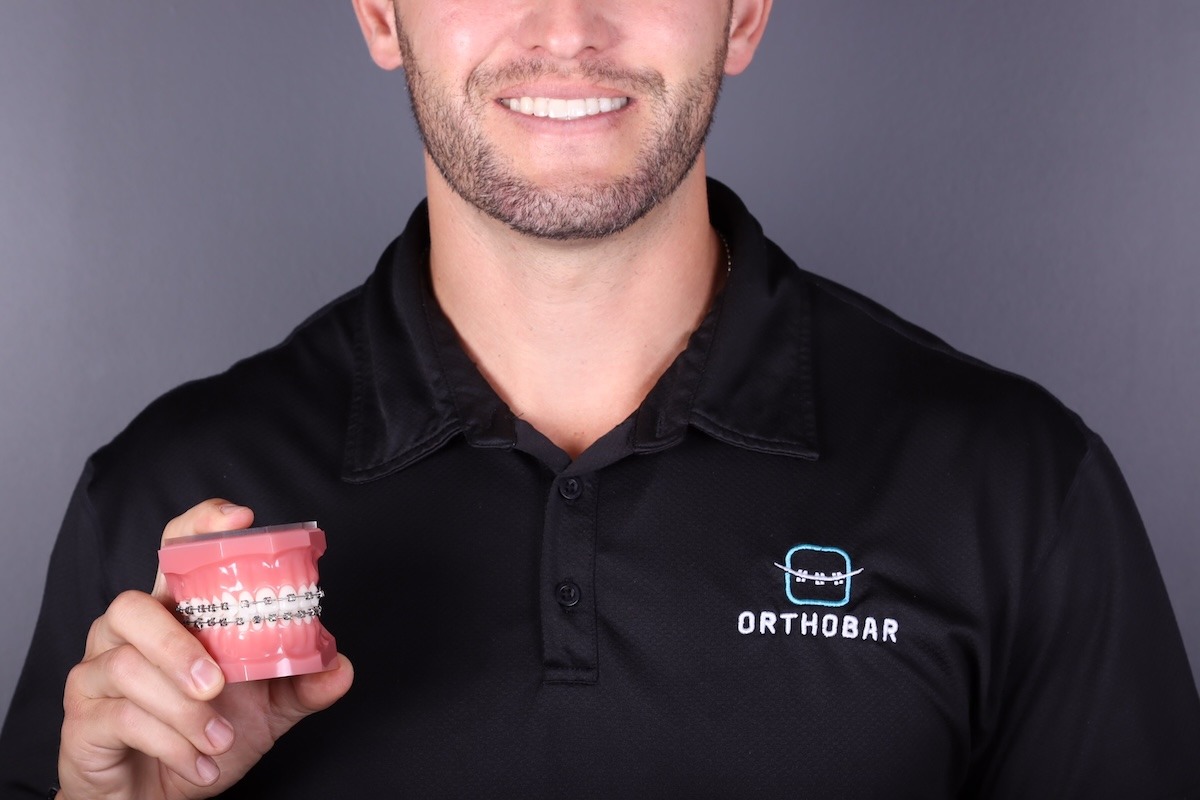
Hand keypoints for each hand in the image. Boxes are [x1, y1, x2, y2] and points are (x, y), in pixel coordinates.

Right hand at [57, 500, 353, 799]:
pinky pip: (121, 717)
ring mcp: (97, 672)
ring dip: (183, 711)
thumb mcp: (266, 711)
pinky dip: (170, 744)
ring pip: (129, 667)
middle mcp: (127, 632)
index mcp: (175, 614)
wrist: (155, 798)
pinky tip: (198, 764)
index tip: (241, 518)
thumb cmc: (203, 737)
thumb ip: (302, 684)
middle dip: (179, 646)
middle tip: (218, 685)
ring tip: (220, 740)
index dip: (203, 525)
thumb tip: (341, 667)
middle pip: (134, 605)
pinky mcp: (82, 719)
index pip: (177, 550)